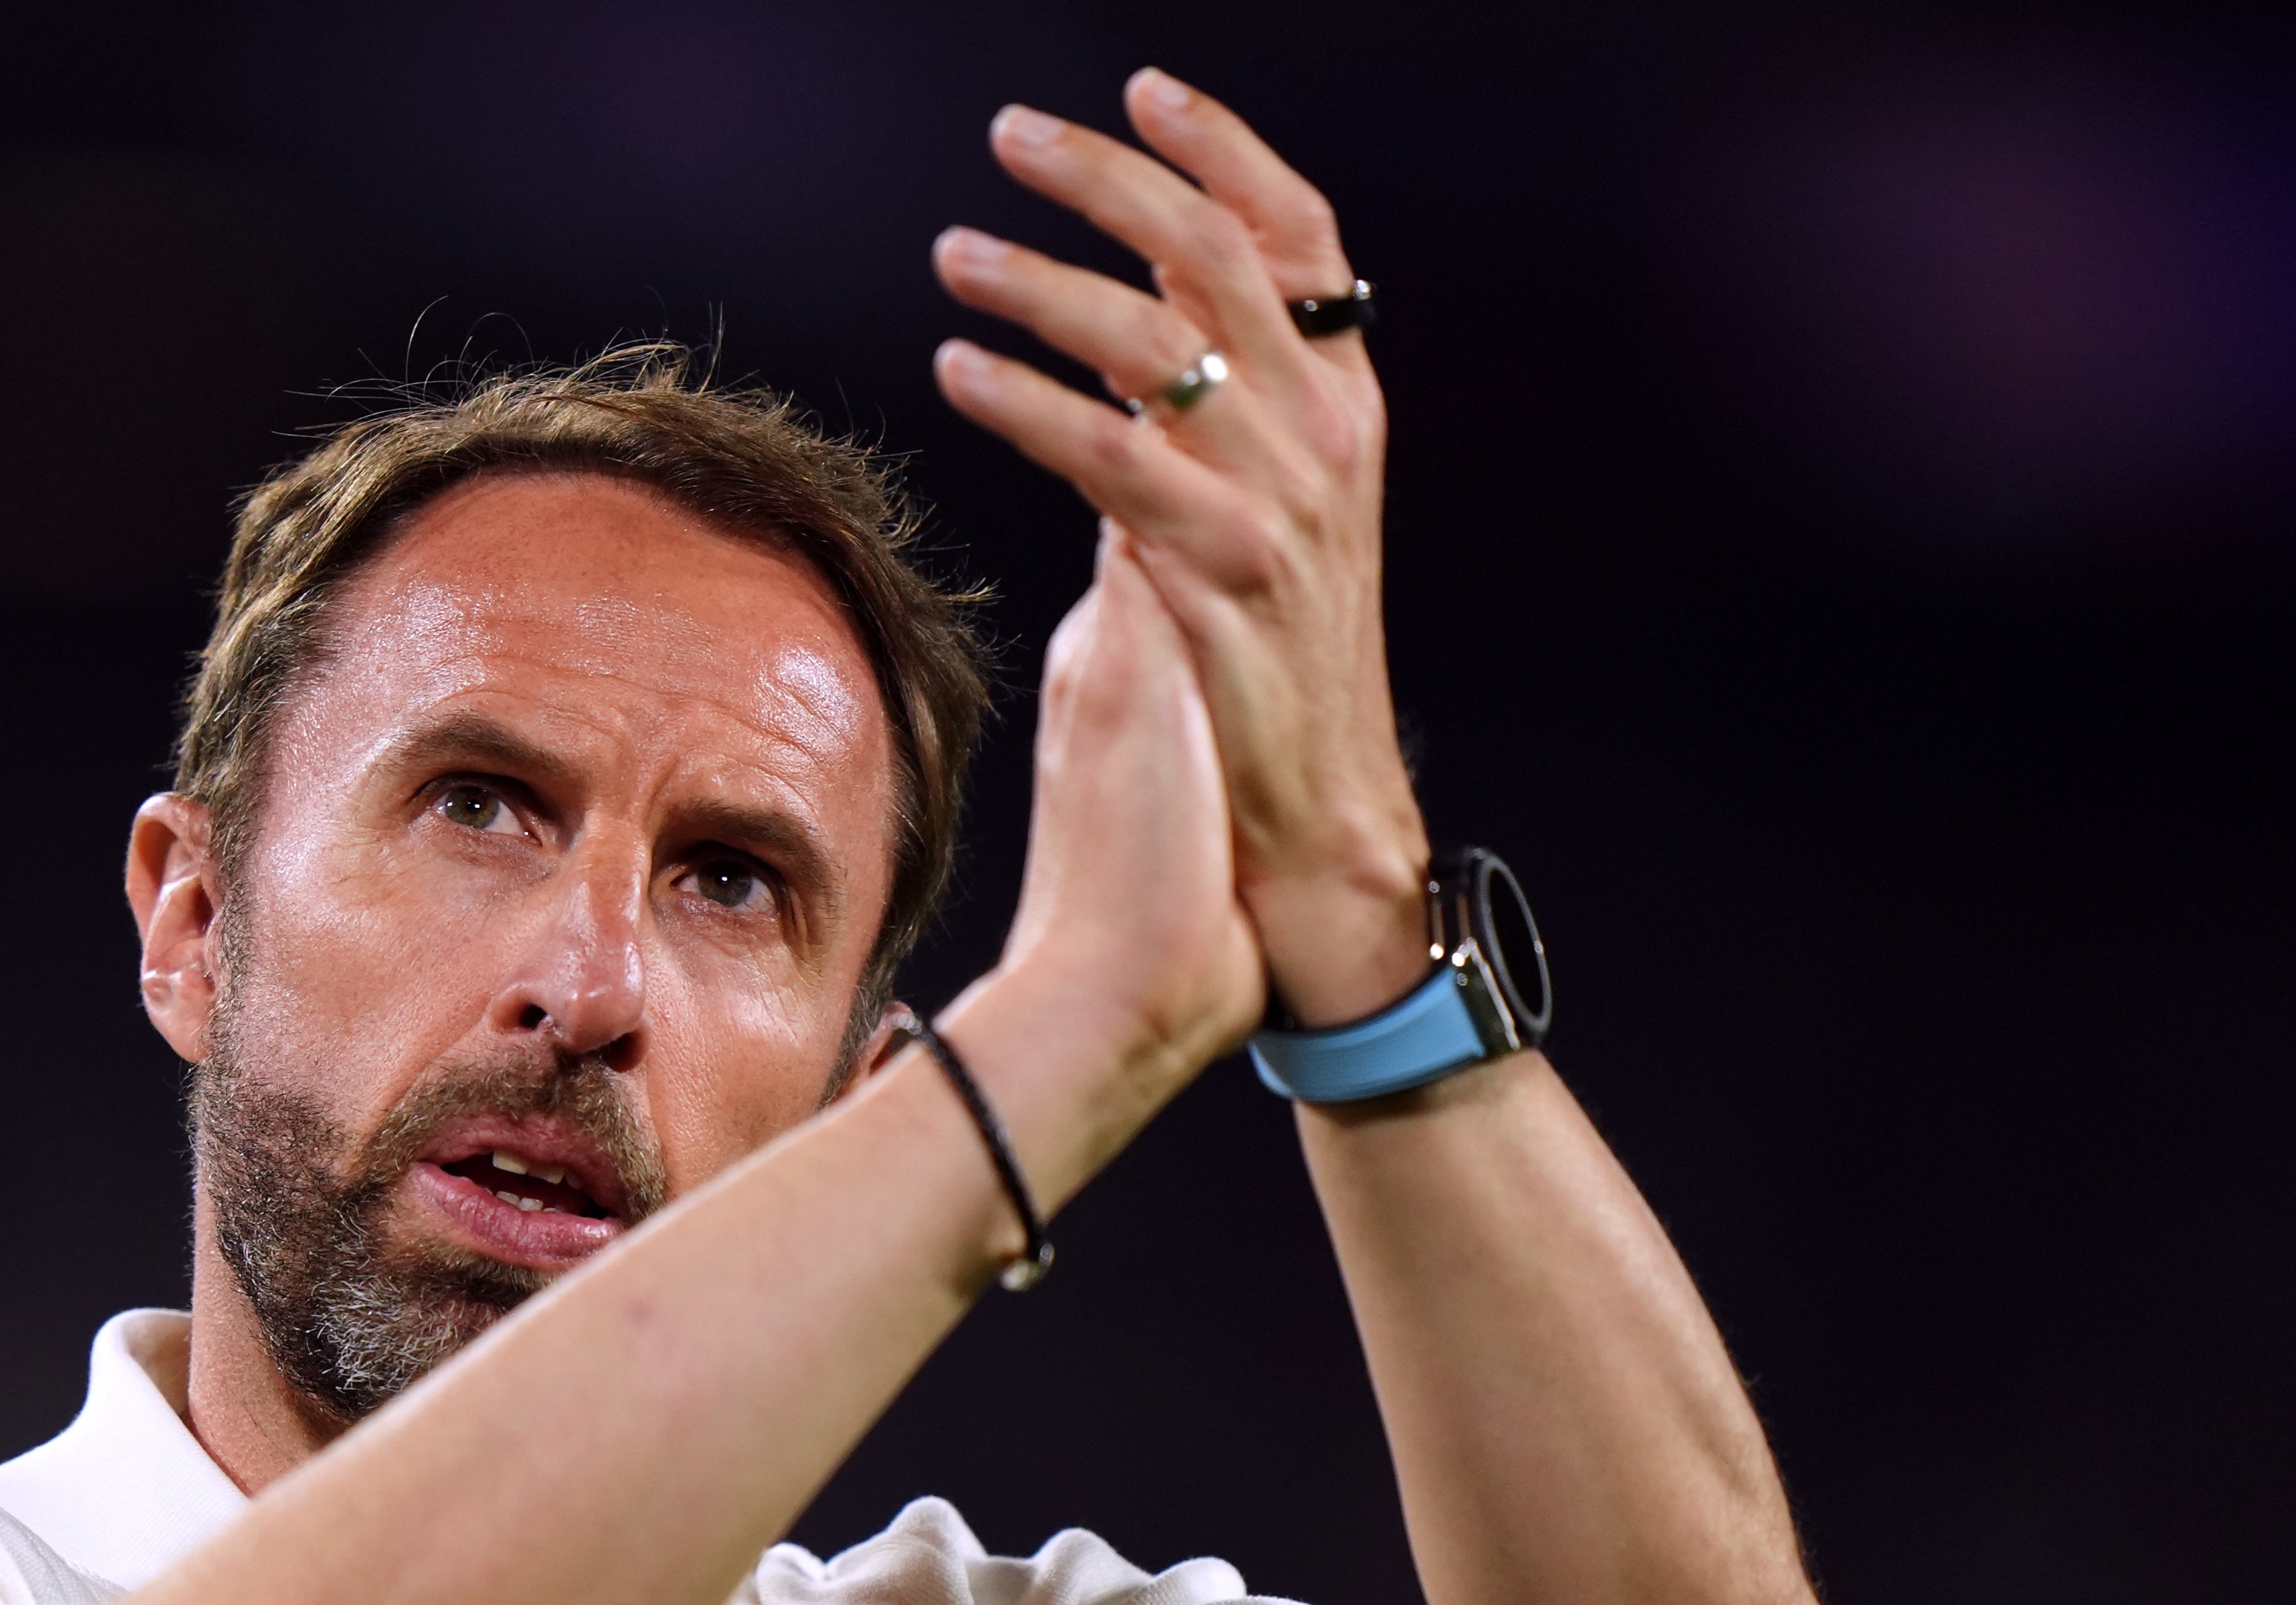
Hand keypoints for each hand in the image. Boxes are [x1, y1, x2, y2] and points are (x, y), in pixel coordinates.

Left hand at [931, 70, 1431, 1026]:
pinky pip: (1113, 465)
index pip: (1298, 236)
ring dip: (1040, 284)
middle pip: (1219, 256)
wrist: (1317, 825)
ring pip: (1158, 347)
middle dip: (1110, 180)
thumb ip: (1198, 433)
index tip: (1141, 87)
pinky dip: (1029, 406)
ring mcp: (1284, 505)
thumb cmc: (1264, 682)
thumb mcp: (1245, 525)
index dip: (1222, 151)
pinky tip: (959, 375)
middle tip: (1009, 136)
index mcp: (1343, 408)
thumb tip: (1128, 350)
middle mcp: (1327, 437)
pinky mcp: (1223, 580)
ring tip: (952, 252)